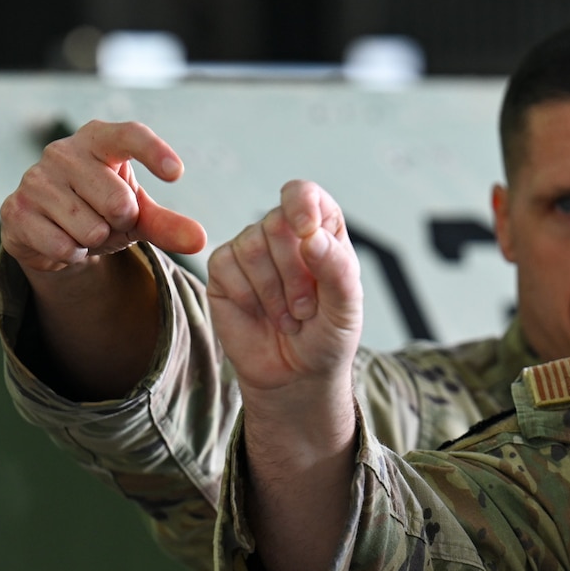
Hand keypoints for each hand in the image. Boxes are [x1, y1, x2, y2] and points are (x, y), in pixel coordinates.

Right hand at [0, 119, 206, 271]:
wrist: (51, 231)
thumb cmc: (101, 210)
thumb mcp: (139, 215)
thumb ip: (169, 224)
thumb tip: (200, 239)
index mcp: (99, 138)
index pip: (129, 135)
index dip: (154, 151)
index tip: (177, 174)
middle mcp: (63, 151)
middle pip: (118, 200)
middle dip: (122, 221)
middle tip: (108, 218)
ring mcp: (35, 178)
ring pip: (91, 227)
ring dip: (96, 239)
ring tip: (84, 228)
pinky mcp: (16, 210)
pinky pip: (64, 245)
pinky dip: (73, 253)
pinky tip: (63, 239)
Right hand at [206, 180, 362, 395]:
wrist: (296, 376)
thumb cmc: (327, 336)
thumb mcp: (347, 308)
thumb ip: (337, 269)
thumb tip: (310, 236)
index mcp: (320, 230)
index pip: (305, 194)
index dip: (302, 205)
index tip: (307, 233)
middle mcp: (283, 233)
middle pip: (277, 221)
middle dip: (296, 272)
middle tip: (307, 308)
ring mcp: (250, 249)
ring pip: (252, 245)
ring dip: (274, 291)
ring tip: (289, 316)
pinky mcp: (223, 270)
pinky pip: (225, 264)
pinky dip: (248, 296)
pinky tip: (261, 314)